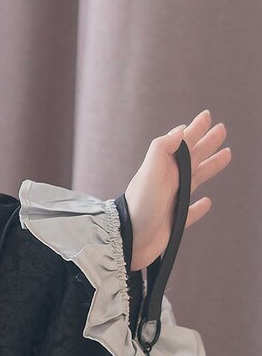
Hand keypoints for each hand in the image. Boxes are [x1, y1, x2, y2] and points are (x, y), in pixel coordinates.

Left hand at [122, 109, 230, 272]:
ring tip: (226, 154)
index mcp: (163, 168)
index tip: (205, 116)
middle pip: (192, 157)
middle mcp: (168, 182)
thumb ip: (161, 149)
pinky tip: (207, 202)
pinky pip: (191, 211)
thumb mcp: (149, 172)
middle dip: (207, 142)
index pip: (182, 143)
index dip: (194, 129)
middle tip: (222, 129)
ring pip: (196, 179)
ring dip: (210, 166)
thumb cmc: (140, 205)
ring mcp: (172, 201)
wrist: (129, 239)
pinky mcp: (175, 222)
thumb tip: (179, 131)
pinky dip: (200, 207)